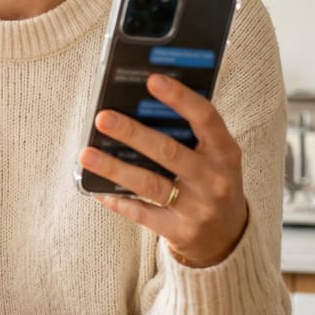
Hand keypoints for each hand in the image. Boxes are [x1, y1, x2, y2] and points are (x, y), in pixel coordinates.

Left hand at [77, 73, 248, 266]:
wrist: (228, 235)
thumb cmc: (212, 180)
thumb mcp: (215, 155)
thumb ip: (190, 132)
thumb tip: (143, 102)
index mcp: (225, 151)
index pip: (205, 118)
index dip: (180, 98)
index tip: (152, 79)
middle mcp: (214, 179)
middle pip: (169, 152)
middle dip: (133, 133)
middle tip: (102, 117)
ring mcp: (198, 208)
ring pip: (150, 185)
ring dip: (115, 168)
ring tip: (86, 154)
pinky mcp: (180, 231)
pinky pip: (142, 214)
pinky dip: (118, 201)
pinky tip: (97, 190)